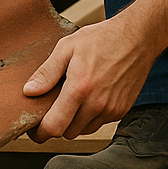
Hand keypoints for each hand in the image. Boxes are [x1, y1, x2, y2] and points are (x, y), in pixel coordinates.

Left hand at [22, 14, 154, 139]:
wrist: (138, 36)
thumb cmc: (103, 38)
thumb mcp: (68, 47)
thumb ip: (47, 72)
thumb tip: (29, 91)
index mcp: (79, 88)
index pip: (54, 127)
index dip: (39, 132)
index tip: (34, 128)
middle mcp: (97, 103)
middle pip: (67, 132)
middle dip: (57, 123)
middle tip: (55, 104)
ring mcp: (111, 109)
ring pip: (83, 130)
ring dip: (75, 121)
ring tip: (76, 97)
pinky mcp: (122, 110)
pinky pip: (99, 123)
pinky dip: (91, 115)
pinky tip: (92, 95)